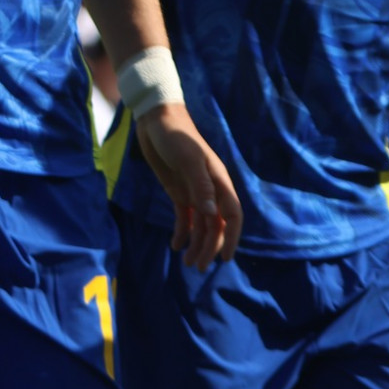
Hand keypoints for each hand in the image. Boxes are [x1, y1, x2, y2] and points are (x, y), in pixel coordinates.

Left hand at [133, 103, 241, 267]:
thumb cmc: (176, 135)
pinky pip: (185, 218)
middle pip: (216, 226)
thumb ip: (201, 186)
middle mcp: (210, 190)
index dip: (232, 237)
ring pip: (202, 225)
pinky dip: (183, 232)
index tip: (225, 258)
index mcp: (219, 181)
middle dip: (210, 247)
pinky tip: (176, 246)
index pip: (232, 215)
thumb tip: (212, 215)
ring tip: (188, 263)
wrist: (156, 121)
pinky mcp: (178, 192)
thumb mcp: (188, 159)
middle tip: (198, 267)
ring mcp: (195, 192)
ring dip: (197, 244)